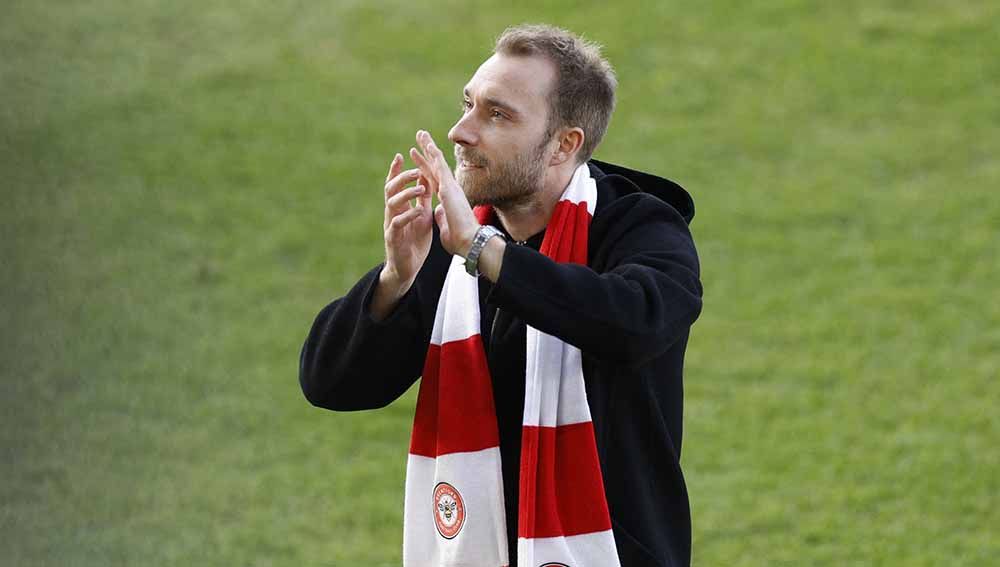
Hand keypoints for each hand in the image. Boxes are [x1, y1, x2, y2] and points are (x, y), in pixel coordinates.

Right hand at [379, 153, 433, 296]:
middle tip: (415, 171)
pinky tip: (418, 211)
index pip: (395, 185)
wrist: (408, 268)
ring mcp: (391, 225)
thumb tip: (426, 179)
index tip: (401, 155)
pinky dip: (408, 215)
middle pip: (390, 189)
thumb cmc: (414, 242)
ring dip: (406, 193)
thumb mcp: (422, 216)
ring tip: (420, 188)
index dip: (396, 170)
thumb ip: (422, 200)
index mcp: (399, 207)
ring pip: (391, 203)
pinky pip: (397, 223)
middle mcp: (392, 214)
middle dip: (401, 178)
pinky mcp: (393, 238)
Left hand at [409, 130, 478, 256]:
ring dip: (428, 148)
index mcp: (448, 198)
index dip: (424, 166)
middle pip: (435, 166)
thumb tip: (437, 211)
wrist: (469, 242)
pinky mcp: (450, 188)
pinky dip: (434, 156)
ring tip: (420, 134)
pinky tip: (428, 145)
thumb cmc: (460, 240)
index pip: (432, 178)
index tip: (417, 156)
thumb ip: (442, 217)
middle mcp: (450, 189)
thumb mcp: (445, 226)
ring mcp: (450, 187)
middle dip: (427, 151)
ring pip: (437, 162)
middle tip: (420, 137)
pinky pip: (441, 168)